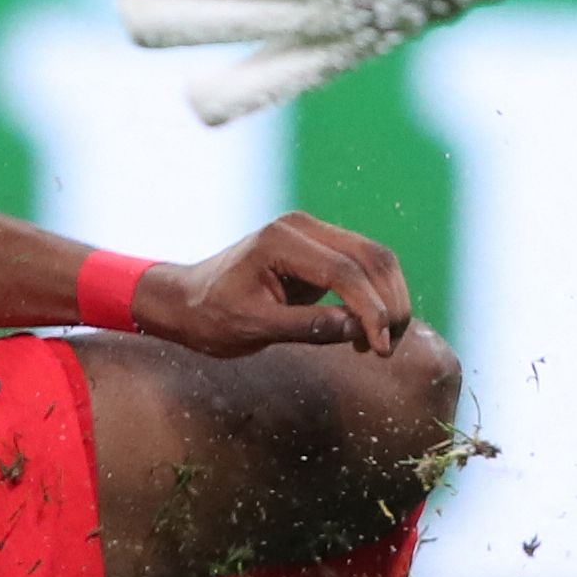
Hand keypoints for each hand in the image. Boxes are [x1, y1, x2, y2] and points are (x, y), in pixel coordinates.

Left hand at [133, 212, 418, 357]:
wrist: (187, 301)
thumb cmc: (210, 316)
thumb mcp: (253, 327)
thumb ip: (307, 326)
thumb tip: (359, 329)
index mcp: (282, 240)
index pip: (345, 271)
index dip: (371, 309)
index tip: (380, 347)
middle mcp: (303, 227)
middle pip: (372, 258)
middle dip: (389, 304)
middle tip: (387, 348)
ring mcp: (314, 236)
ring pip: (375, 260)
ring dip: (388, 301)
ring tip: (380, 345)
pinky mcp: (321, 252)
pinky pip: (363, 269)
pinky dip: (375, 299)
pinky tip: (366, 334)